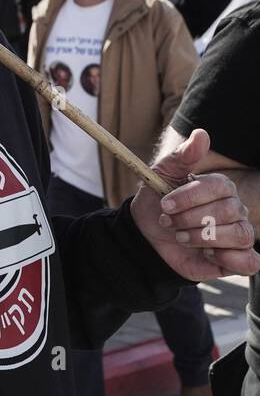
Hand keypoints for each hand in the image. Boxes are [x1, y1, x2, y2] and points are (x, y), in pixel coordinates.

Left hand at [131, 128, 259, 279]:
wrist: (147, 235)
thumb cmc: (156, 203)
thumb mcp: (161, 176)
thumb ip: (181, 156)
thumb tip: (202, 134)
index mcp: (221, 188)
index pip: (219, 187)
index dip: (190, 197)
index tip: (165, 204)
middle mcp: (235, 210)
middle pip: (229, 211)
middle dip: (191, 218)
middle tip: (169, 222)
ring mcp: (238, 234)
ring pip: (240, 234)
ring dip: (203, 238)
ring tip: (181, 237)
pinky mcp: (237, 259)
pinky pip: (250, 261)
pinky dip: (227, 259)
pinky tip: (205, 254)